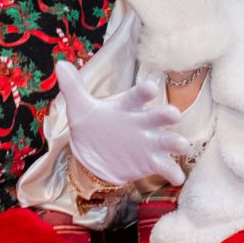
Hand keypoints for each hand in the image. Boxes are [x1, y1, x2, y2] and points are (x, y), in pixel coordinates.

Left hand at [57, 60, 187, 187]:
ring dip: (175, 142)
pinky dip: (172, 171)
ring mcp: (149, 143)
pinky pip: (165, 166)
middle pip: (157, 116)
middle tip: (174, 114)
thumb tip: (61, 65)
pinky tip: (178, 177)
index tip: (151, 88)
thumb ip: (73, 88)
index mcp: (127, 108)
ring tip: (182, 145)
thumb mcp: (80, 109)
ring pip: (167, 140)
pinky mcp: (151, 162)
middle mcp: (143, 123)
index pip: (136, 97)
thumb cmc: (93, 126)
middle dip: (166, 114)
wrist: (94, 155)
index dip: (144, 92)